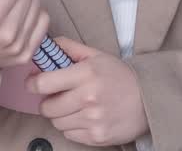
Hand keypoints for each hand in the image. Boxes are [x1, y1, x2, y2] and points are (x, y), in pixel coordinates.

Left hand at [27, 37, 148, 146]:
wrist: (149, 100)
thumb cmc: (119, 76)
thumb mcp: (96, 55)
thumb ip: (68, 48)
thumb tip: (43, 45)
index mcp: (86, 74)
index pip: (43, 83)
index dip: (33, 84)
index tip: (33, 83)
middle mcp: (89, 98)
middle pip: (47, 108)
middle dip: (48, 102)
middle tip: (57, 97)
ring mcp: (93, 120)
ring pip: (57, 123)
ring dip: (60, 116)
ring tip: (74, 107)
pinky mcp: (98, 137)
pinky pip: (69, 135)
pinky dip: (72, 127)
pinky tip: (84, 117)